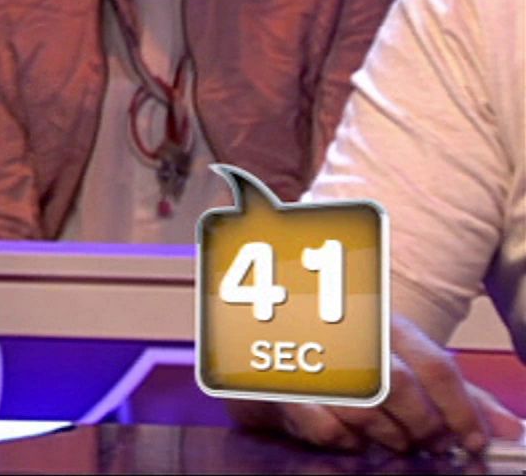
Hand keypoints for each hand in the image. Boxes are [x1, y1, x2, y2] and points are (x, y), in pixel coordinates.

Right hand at [234, 316, 522, 453]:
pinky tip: (350, 438)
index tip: (474, 440)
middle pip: (400, 386)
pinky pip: (322, 426)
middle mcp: (344, 331)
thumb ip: (453, 393)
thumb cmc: (340, 350)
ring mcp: (307, 356)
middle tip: (428, 444)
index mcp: (380, 319)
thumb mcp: (396, 357)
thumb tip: (507, 428)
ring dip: (387, 435)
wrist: (261, 329)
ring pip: (363, 408)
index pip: (435, 365)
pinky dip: (344, 440)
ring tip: (393, 443)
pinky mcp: (276, 385)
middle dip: (422, 425)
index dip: (461, 410)